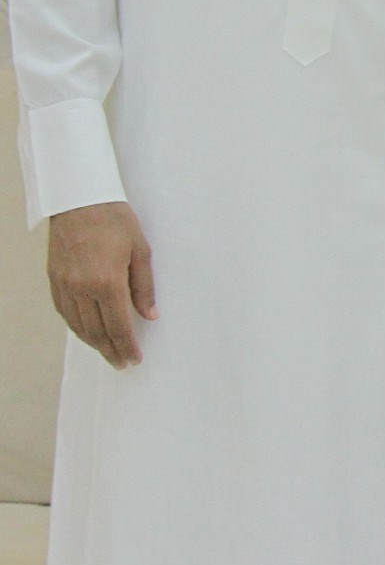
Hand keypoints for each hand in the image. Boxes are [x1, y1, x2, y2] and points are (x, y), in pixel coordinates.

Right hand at [47, 201, 154, 368]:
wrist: (80, 201)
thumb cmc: (116, 221)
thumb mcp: (141, 251)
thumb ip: (144, 287)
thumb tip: (149, 315)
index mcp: (107, 282)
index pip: (118, 326)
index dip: (126, 346)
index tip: (134, 359)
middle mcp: (82, 288)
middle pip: (96, 331)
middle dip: (110, 350)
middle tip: (122, 363)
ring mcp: (65, 285)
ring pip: (77, 325)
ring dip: (93, 342)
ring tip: (107, 351)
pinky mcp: (54, 280)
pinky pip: (64, 312)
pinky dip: (76, 326)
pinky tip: (86, 331)